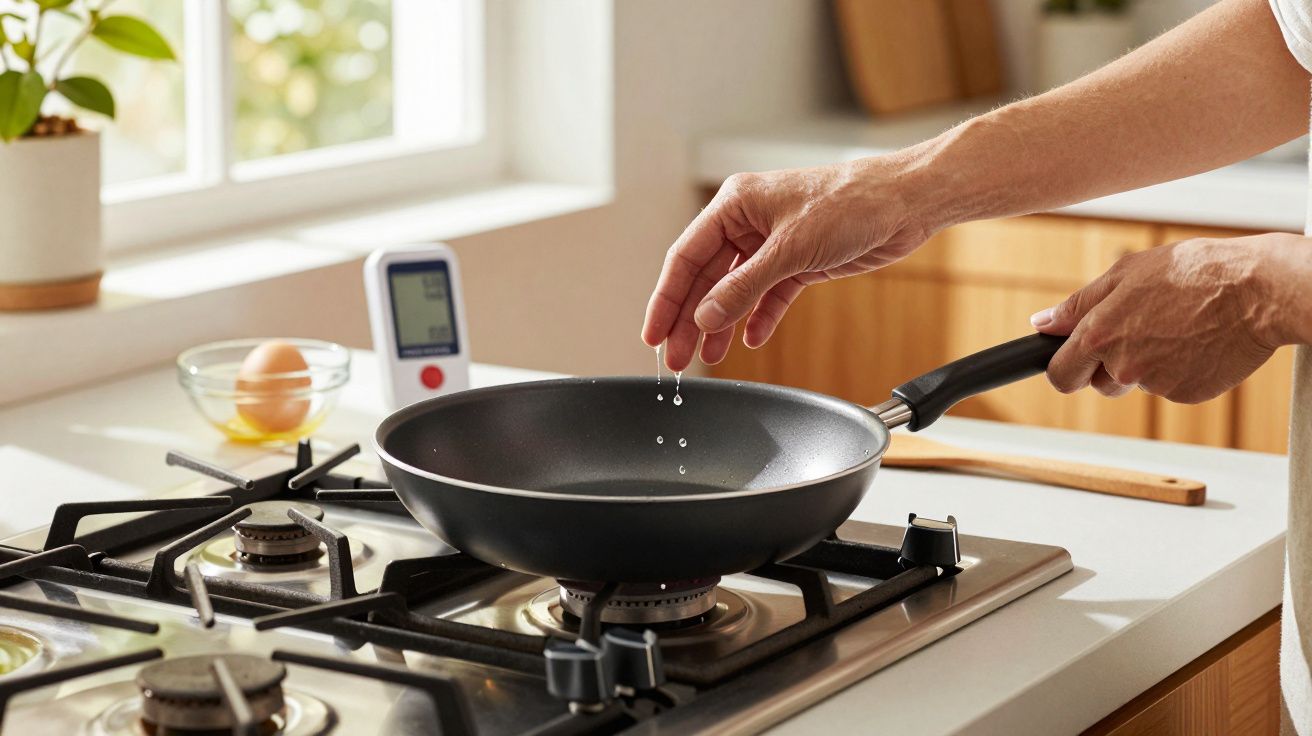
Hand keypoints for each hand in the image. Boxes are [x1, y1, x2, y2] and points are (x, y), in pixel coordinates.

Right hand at [641, 158, 930, 370]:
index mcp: (735, 204)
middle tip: (675, 358)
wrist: (906, 203)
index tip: (653, 333)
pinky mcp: (799, 262)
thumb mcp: (791, 249)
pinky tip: (749, 340)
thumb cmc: (853, 202)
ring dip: (720, 324)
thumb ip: (744, 287)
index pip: (686, 257)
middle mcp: (749, 222)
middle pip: (706, 279)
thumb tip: (706, 316)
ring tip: (705, 357)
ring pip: (734, 291)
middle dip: (690, 319)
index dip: (666, 298)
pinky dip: (758, 318)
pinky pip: (767, 296)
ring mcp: (773, 243)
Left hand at [1032, 234, 1296, 402]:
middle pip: (1096, 383)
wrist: (1257, 290)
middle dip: (1104, 368)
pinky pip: (1169, 386)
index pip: (1059, 374)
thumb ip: (1078, 304)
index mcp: (1100, 334)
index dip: (1062, 368)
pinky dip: (1178, 369)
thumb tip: (1042, 324)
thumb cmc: (1193, 272)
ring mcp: (1156, 383)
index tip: (1069, 362)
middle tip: (1136, 333)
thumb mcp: (1126, 273)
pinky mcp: (1187, 394)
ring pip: (1136, 382)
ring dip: (1145, 364)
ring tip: (1175, 327)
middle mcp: (1123, 366)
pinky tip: (1197, 340)